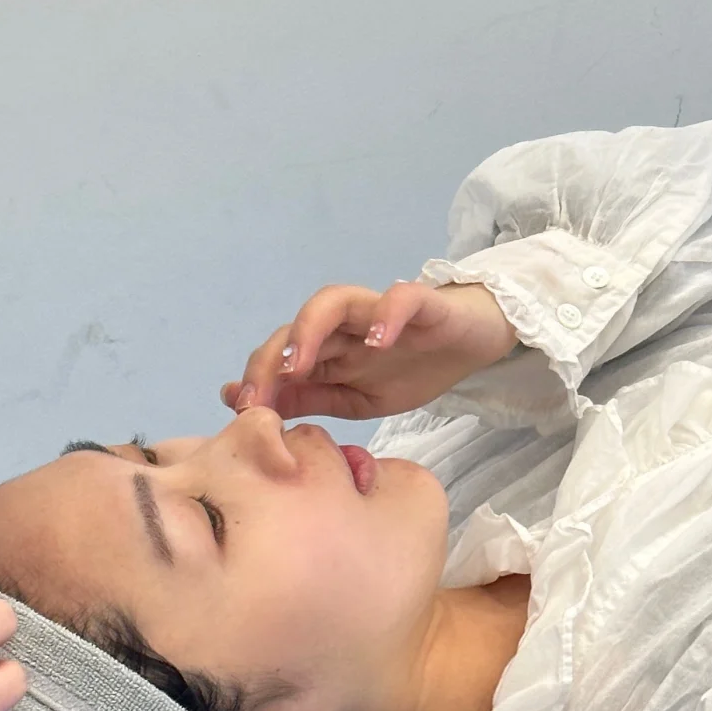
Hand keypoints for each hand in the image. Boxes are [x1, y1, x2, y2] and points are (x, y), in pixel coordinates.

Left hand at [221, 280, 517, 419]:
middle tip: (256, 398)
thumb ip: (306, 397)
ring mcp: (380, 311)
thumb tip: (244, 402)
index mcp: (330, 349)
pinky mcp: (422, 304)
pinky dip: (386, 315)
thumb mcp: (354, 398)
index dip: (256, 380)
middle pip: (295, 328)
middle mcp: (347, 325)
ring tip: (298, 363)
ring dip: (308, 330)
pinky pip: (401, 298)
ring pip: (333, 301)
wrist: (472, 346)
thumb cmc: (411, 369)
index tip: (240, 412)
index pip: (280, 355)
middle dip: (269, 361)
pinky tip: (377, 341)